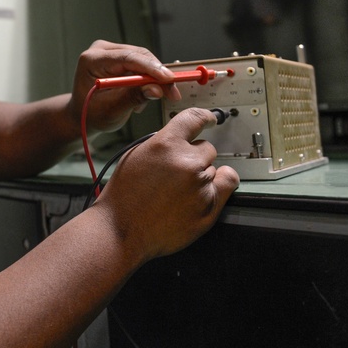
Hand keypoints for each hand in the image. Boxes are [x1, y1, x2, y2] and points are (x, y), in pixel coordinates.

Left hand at [67, 40, 182, 133]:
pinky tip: (139, 97)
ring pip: (144, 60)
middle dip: (158, 75)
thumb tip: (157, 89)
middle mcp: (101, 50)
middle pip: (139, 55)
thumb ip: (133, 97)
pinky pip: (142, 65)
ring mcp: (111, 52)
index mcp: (92, 60)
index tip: (169, 79)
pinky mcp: (119, 58)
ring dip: (152, 80)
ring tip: (143, 103)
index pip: (127, 57)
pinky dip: (147, 81)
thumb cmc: (91, 114)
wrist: (82, 115)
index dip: (151, 68)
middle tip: (172, 94)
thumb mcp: (112, 110)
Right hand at [96, 107, 238, 260]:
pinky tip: (201, 193)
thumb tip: (182, 141)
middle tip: (177, 174)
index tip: (211, 119)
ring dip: (201, 176)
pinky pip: (227, 185)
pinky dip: (218, 187)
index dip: (206, 117)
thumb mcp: (136, 156)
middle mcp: (187, 162)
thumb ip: (163, 144)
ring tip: (178, 192)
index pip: (195, 118)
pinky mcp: (210, 206)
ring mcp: (200, 185)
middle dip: (195, 157)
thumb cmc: (124, 197)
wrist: (121, 231)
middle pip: (207, 148)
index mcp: (166, 144)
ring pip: (213, 169)